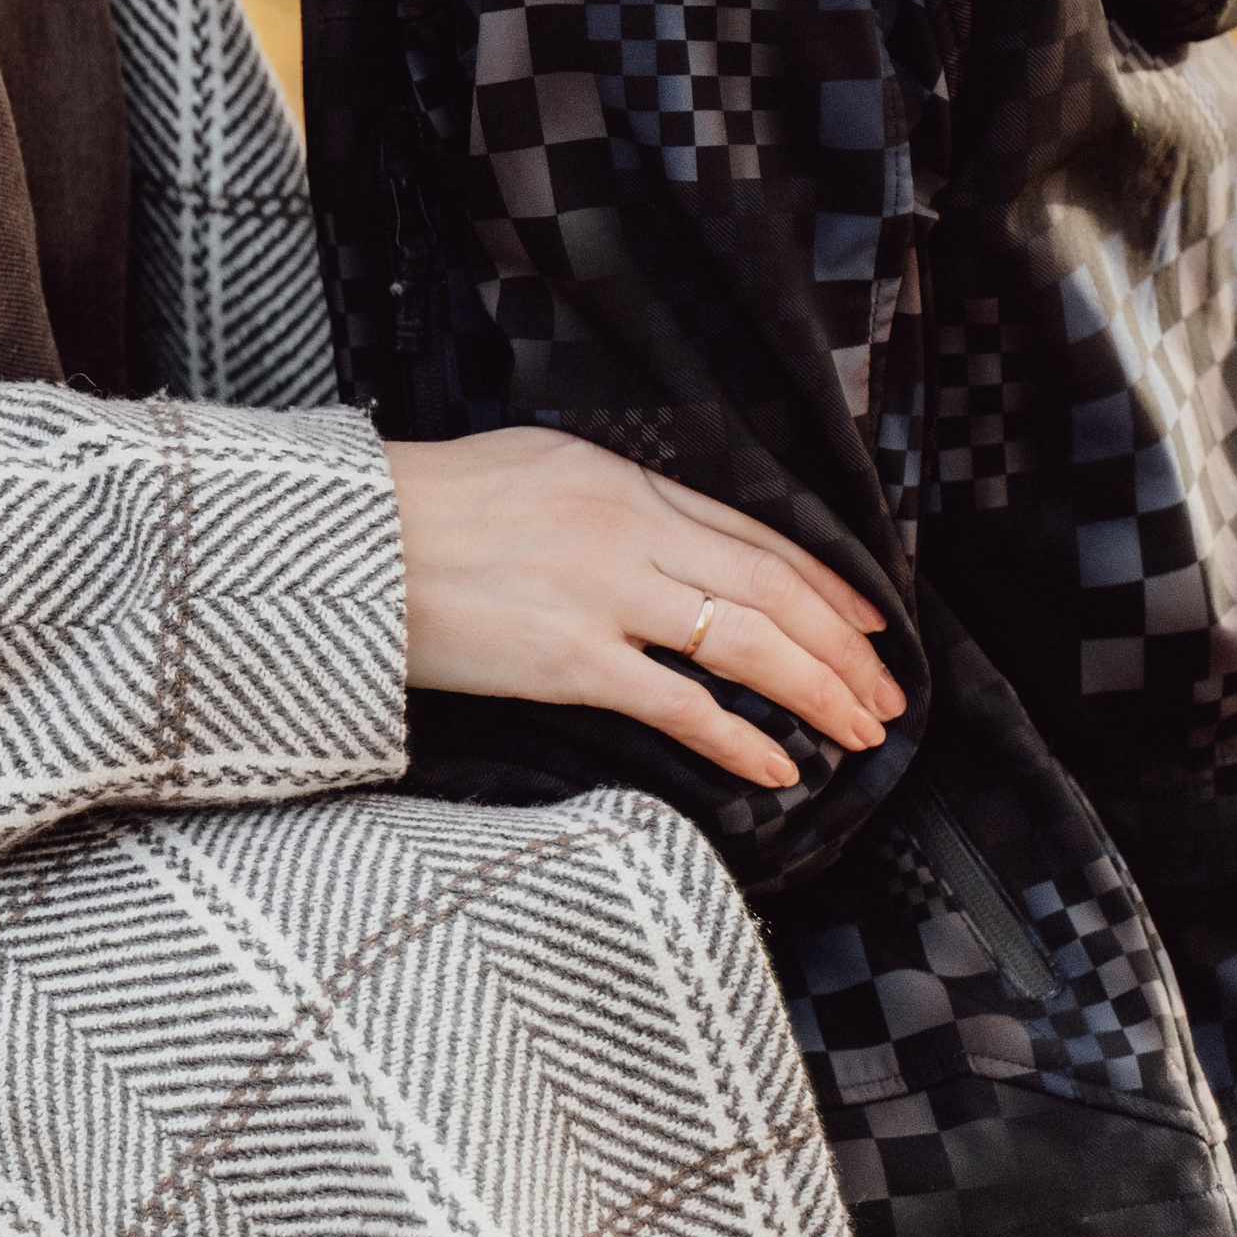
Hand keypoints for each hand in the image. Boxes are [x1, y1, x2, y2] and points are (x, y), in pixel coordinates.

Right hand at [382, 427, 905, 794]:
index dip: (824, 584)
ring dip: (813, 691)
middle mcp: (624, 526)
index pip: (752, 532)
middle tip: (885, 695)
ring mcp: (600, 592)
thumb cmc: (429, 505)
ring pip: (741, 640)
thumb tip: (673, 542)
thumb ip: (610, 501)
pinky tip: (777, 768)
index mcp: (620, 478)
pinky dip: (737, 739)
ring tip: (857, 732)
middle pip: (766, 588)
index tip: (870, 625)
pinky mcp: (567, 658)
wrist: (351, 541)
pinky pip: (677, 703)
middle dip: (839, 648)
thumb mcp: (535, 467)